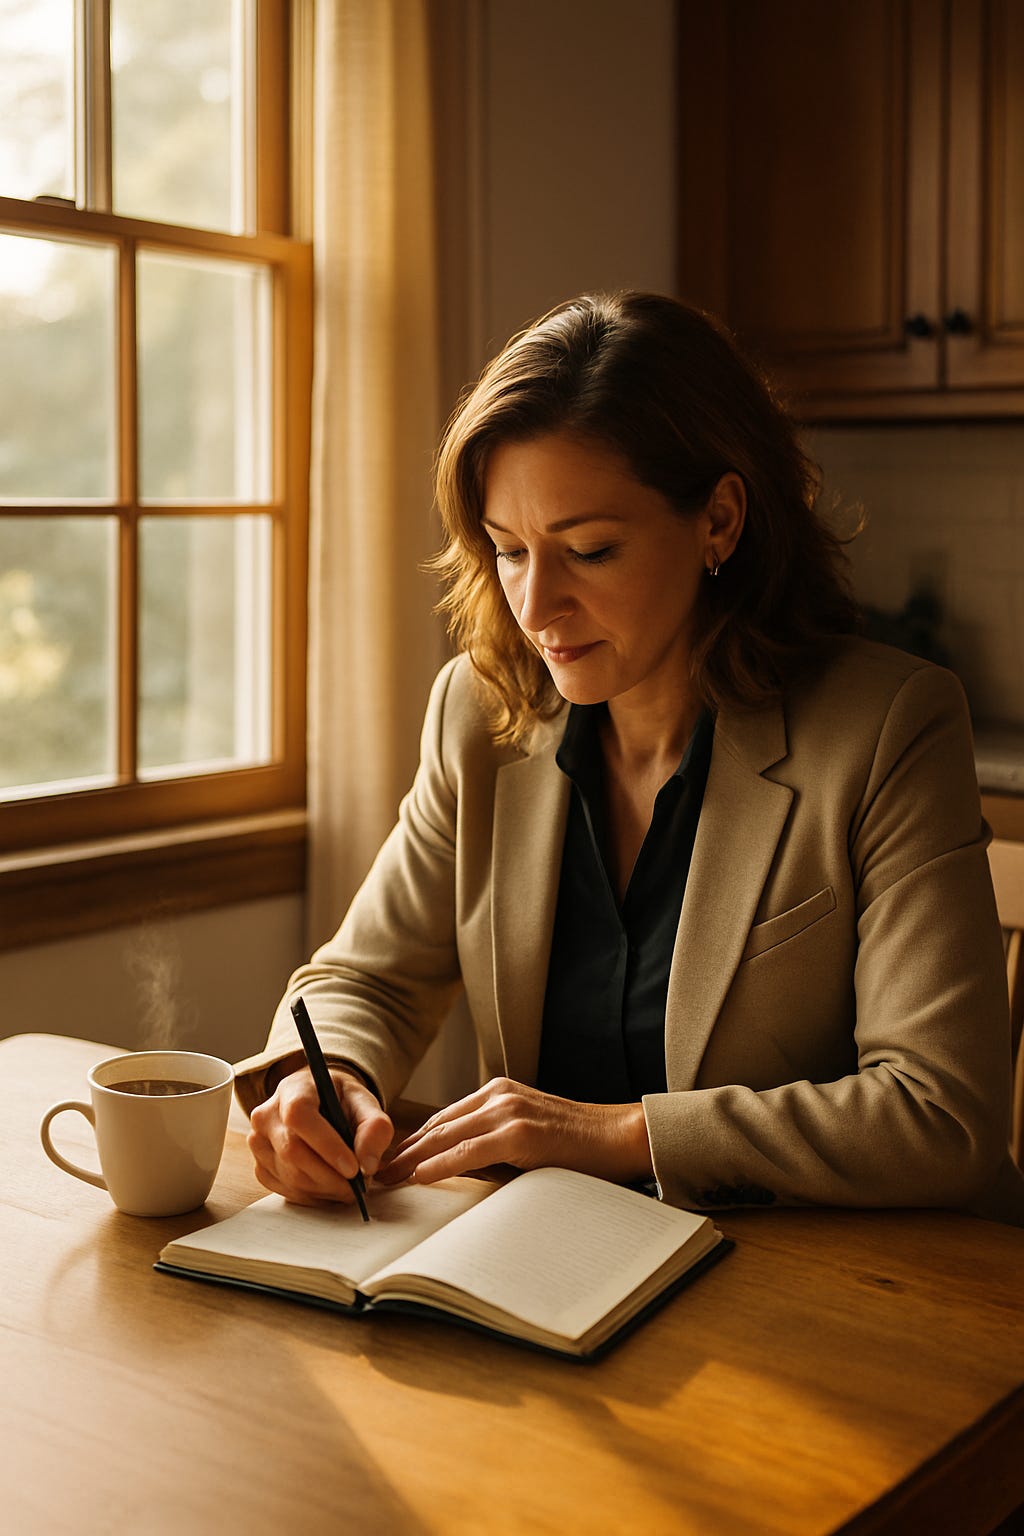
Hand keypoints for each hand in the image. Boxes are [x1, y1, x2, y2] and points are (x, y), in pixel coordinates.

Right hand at [248, 1065, 393, 1205]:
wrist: (319, 1104)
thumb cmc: (341, 1102)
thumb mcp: (364, 1102)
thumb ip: (374, 1127)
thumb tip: (368, 1165)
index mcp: (292, 1089)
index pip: (299, 1116)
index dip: (326, 1145)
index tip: (353, 1168)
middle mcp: (267, 1115)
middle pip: (293, 1153)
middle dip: (331, 1176)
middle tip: (360, 1185)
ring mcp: (258, 1143)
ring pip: (291, 1177)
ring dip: (326, 1189)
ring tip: (350, 1185)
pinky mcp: (260, 1167)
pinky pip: (286, 1191)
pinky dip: (314, 1196)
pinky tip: (331, 1186)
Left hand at [376, 1078, 652, 1187]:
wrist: (623, 1138)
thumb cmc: (579, 1148)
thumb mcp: (526, 1142)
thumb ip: (489, 1150)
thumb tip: (449, 1169)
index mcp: (498, 1094)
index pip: (442, 1121)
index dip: (410, 1144)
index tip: (385, 1163)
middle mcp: (498, 1096)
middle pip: (434, 1127)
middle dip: (399, 1153)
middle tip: (369, 1174)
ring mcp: (508, 1111)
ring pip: (443, 1137)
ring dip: (408, 1160)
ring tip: (381, 1179)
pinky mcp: (519, 1132)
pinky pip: (466, 1151)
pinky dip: (436, 1165)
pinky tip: (415, 1177)